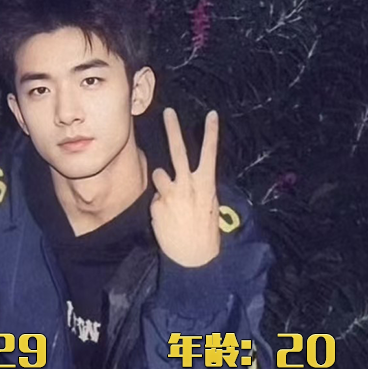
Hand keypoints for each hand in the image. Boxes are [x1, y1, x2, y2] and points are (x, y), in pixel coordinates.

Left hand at [150, 108, 220, 266]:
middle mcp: (188, 185)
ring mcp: (170, 193)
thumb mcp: (209, 205)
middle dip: (173, 129)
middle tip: (168, 111)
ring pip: (158, 174)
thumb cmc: (204, 231)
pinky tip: (166, 218)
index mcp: (206, 184)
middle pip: (178, 150)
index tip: (212, 114)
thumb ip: (198, 187)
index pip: (210, 153)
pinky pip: (155, 197)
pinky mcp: (156, 204)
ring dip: (162, 183)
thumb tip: (188, 177)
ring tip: (171, 202)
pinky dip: (158, 205)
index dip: (212, 132)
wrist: (194, 257)